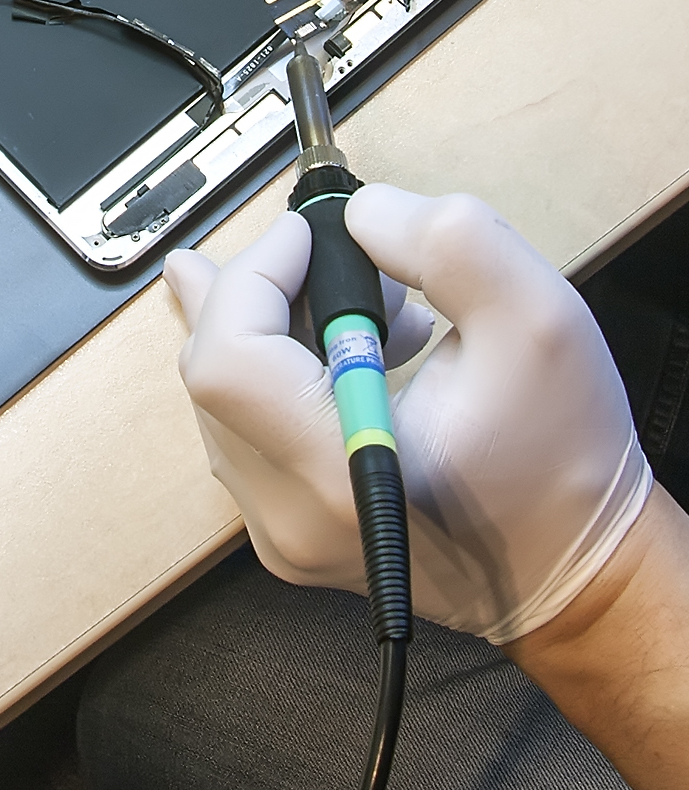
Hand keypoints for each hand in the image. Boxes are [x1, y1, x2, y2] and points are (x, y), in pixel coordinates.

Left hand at [170, 186, 650, 641]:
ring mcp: (278, 531)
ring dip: (268, 327)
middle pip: (210, 374)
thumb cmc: (563, 460)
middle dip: (256, 290)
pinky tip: (340, 344)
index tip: (306, 236)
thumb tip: (358, 216)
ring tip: (352, 302)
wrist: (579, 572)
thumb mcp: (537, 320)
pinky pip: (242, 428)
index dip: (255, 277)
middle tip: (311, 249)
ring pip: (219, 397)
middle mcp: (289, 517)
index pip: (228, 360)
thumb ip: (447, 245)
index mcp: (341, 478)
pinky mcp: (283, 529)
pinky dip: (277, 369)